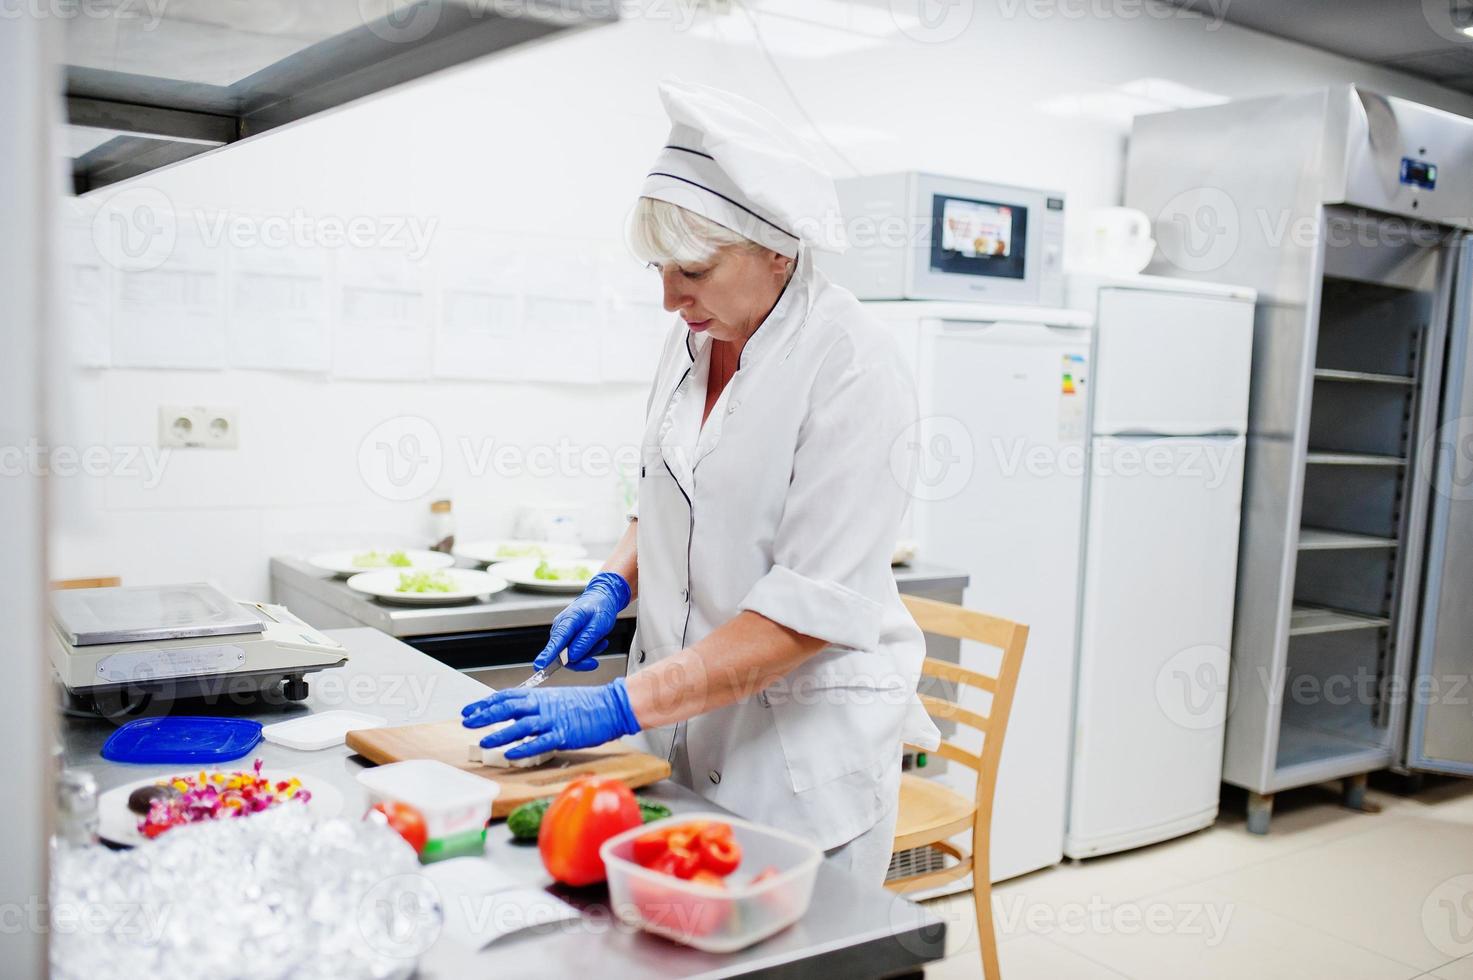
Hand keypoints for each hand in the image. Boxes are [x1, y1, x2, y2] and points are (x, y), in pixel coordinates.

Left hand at [460, 678, 641, 759]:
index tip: (469, 710)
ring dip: (500, 733)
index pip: (506, 696)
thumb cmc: (587, 704)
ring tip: (484, 740)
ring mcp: (553, 719)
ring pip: (520, 725)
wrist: (612, 705)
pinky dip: (525, 748)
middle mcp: (543, 705)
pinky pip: (540, 741)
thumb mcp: (556, 700)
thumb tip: (516, 715)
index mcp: (540, 695)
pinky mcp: (564, 734)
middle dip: (485, 715)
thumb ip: (536, 707)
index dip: (485, 703)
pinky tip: (512, 754)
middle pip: (508, 708)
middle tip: (467, 721)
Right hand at [533, 571, 631, 671]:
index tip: (539, 665)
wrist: (601, 598)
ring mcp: (561, 632)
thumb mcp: (600, 625)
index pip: (556, 640)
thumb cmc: (601, 608)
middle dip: (581, 659)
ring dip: (587, 653)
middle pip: (562, 654)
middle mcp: (560, 627)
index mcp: (568, 620)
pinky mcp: (565, 636)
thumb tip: (572, 657)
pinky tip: (597, 642)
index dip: (548, 654)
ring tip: (600, 641)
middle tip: (596, 657)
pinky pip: (573, 652)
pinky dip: (586, 650)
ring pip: (569, 655)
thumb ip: (585, 641)